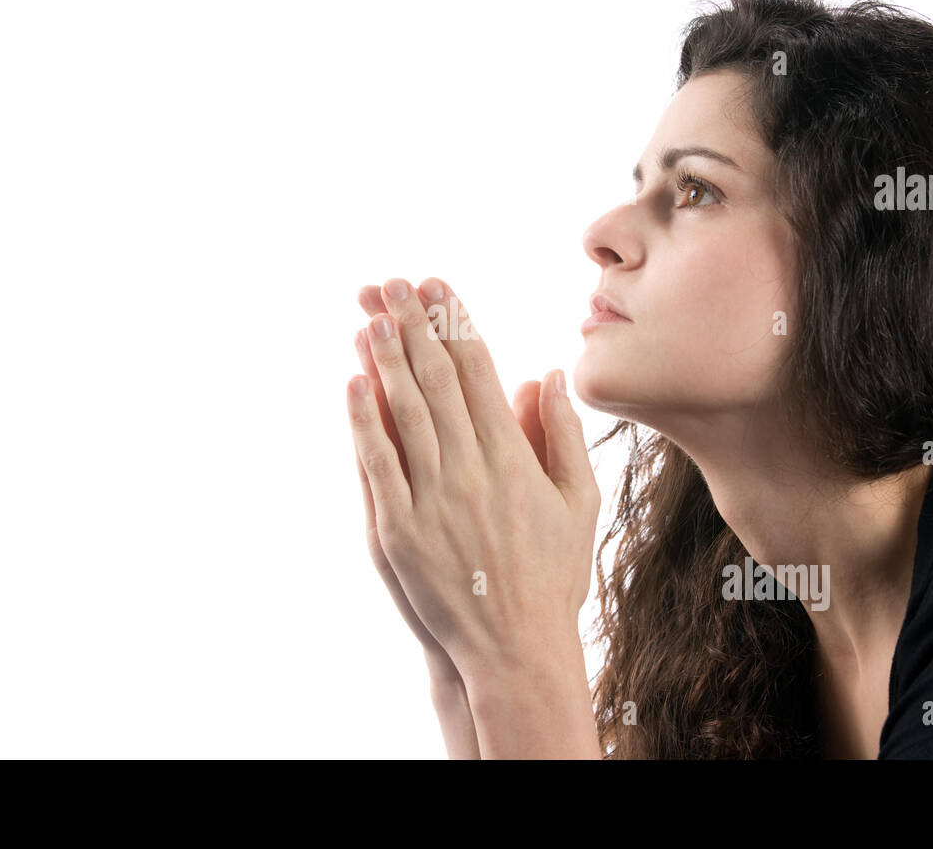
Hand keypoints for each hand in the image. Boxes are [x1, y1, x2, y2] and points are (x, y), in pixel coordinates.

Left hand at [346, 277, 600, 684]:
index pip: (480, 373)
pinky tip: (353, 383)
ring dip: (387, 359)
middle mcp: (472, 471)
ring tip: (371, 315)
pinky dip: (364, 420)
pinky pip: (377, 464)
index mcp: (516, 459)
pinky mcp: (398, 531)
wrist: (515, 648)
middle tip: (394, 284)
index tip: (439, 287)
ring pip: (406, 413)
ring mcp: (432, 500)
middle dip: (415, 325)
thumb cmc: (552, 574)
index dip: (456, 324)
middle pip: (438, 381)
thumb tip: (547, 374)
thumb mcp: (578, 502)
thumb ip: (563, 435)